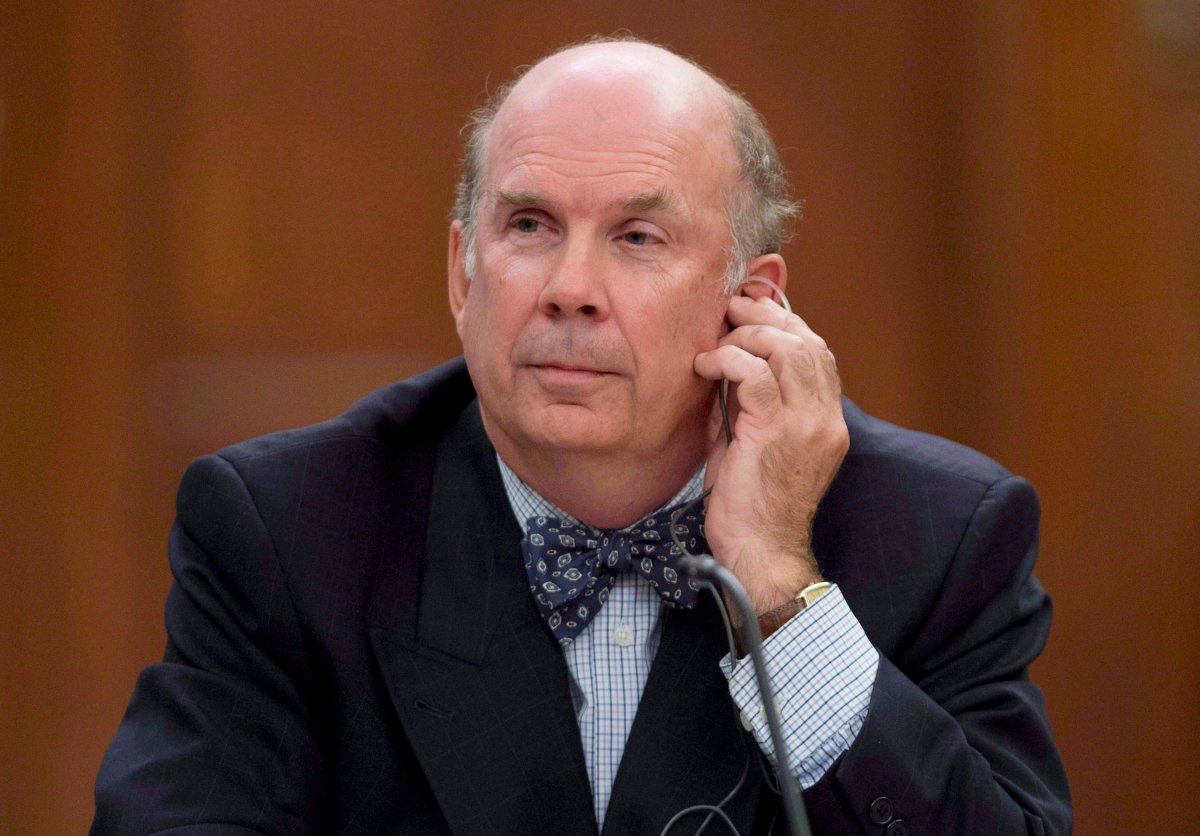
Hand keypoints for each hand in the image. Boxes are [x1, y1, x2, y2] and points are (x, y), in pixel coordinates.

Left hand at [693, 295, 848, 617]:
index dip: (787, 324)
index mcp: (828, 421)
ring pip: (786, 349)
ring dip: (747, 334)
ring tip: (718, 340)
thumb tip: (726, 361)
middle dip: (767, 317)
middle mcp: (826, 418)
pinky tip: (705, 367)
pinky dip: (726, 360)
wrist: (759, 553)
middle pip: (808, 342)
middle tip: (732, 309)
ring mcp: (806, 424)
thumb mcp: (756, 442)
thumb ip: (750, 402)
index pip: (820, 353)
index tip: (753, 311)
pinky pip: (752, 373)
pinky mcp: (775, 431)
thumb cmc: (751, 505)